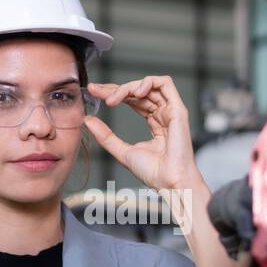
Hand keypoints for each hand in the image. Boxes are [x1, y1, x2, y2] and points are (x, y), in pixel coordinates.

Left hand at [84, 76, 205, 193]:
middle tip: (98, 92)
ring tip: (113, 98)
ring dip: (128, 87)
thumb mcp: (122, 151)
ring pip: (149, 85)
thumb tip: (89, 120)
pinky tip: (134, 93)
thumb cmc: (153, 173)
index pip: (133, 100)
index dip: (114, 93)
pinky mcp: (178, 110)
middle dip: (116, 88)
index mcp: (154, 123)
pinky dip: (148, 82)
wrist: (169, 183)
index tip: (94, 92)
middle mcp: (163, 115)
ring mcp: (171, 111)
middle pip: (138, 91)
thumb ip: (106, 136)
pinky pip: (165, 84)